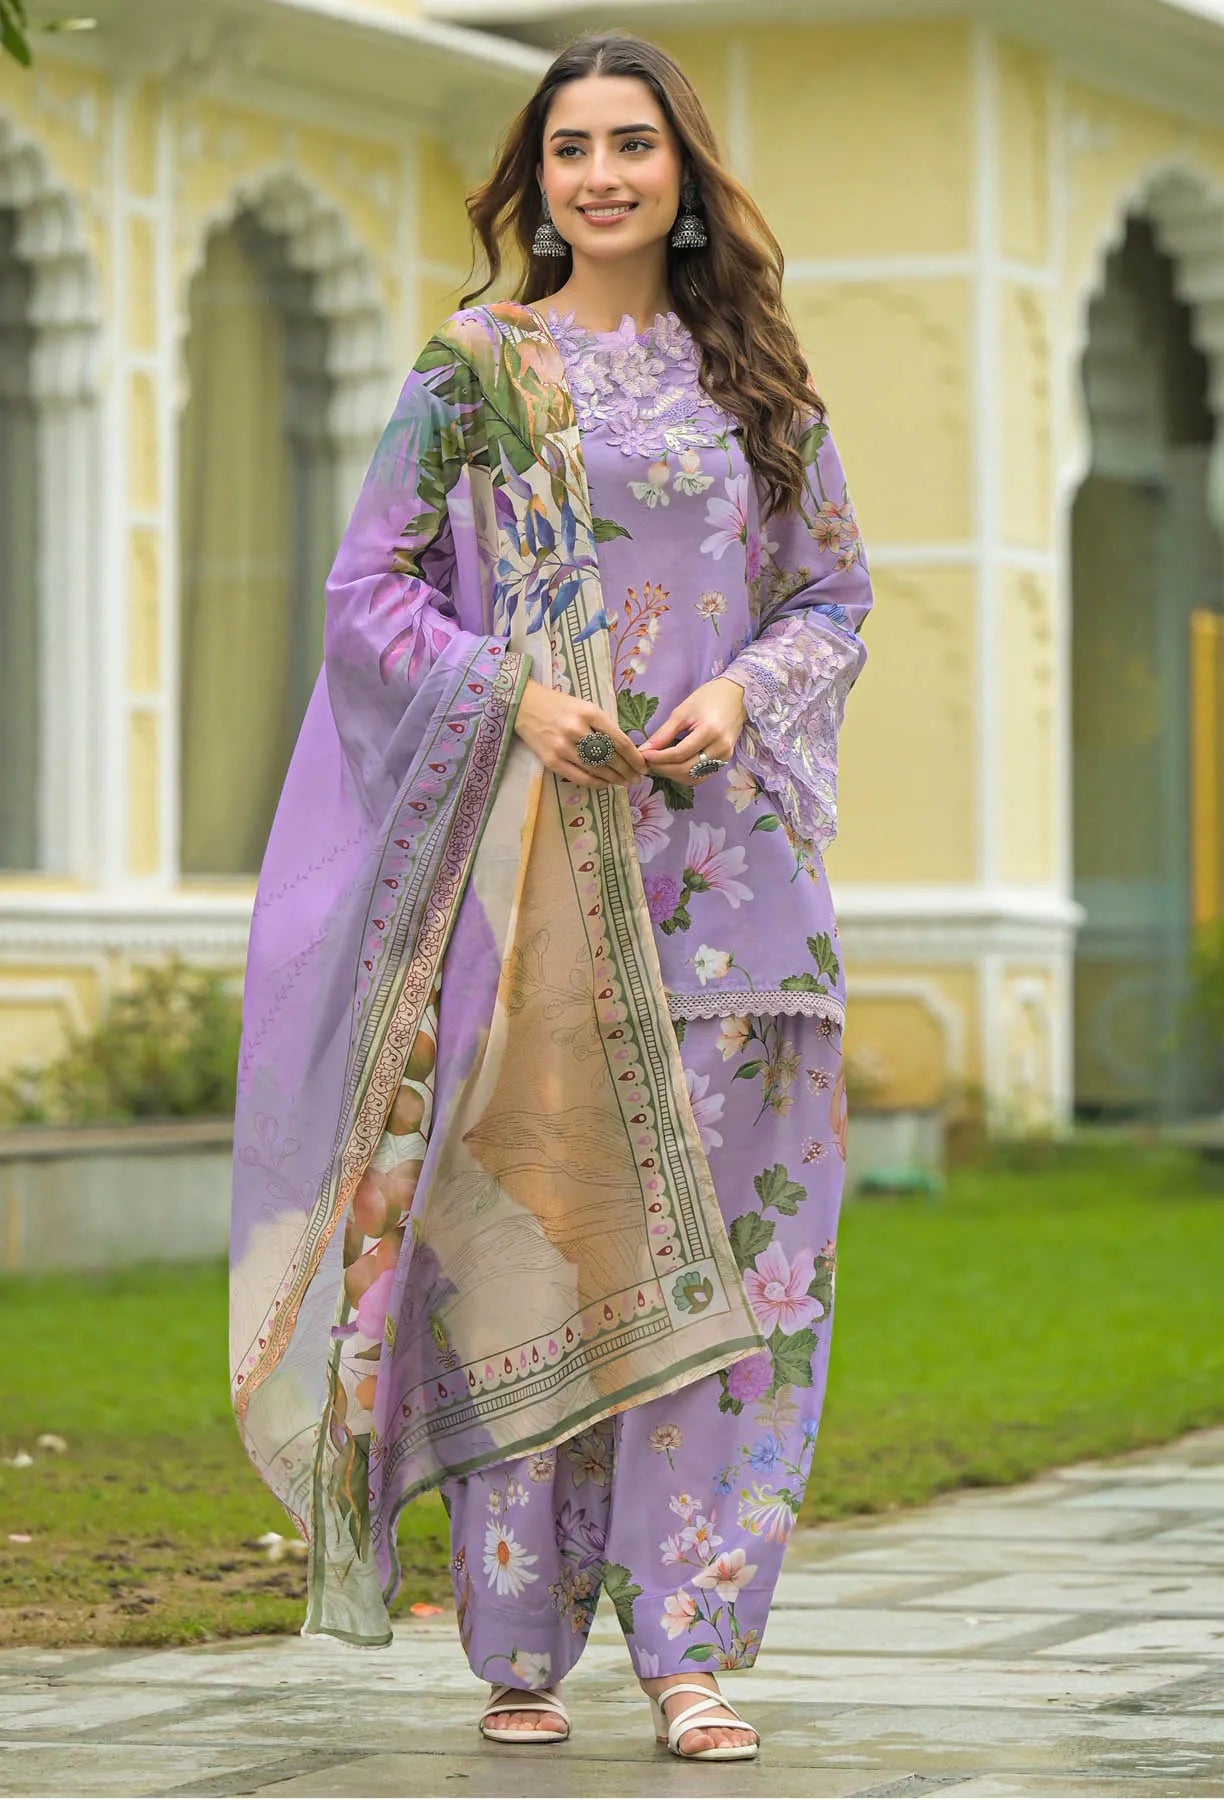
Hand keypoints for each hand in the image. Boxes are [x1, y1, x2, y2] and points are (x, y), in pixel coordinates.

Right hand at [513, 679, 646, 788]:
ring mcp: (563, 746)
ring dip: (614, 779)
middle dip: (627, 771)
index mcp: (590, 713)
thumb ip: (603, 726)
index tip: (643, 766)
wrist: (525, 705)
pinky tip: (605, 784)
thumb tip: (625, 750)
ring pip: (597, 769)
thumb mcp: (585, 707)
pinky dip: (595, 783)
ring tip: (624, 783)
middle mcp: (577, 729)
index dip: (634, 757)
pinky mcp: (551, 760)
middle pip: (610, 757)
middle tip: (636, 778)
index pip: (619, 741)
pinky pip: (579, 777)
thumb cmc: (560, 705)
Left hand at [640, 677, 746, 785]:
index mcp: (710, 731)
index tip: (643, 755)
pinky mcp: (725, 761)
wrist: (736, 696)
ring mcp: (725, 756)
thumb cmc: (708, 698)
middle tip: (647, 762)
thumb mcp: (682, 711)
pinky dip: (685, 775)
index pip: (679, 754)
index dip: (658, 758)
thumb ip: (664, 733)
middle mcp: (720, 747)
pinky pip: (701, 776)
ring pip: (693, 777)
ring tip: (659, 764)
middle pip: (686, 769)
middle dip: (663, 768)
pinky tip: (674, 767)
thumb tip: (644, 750)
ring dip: (672, 774)